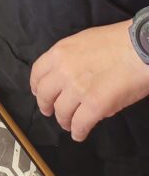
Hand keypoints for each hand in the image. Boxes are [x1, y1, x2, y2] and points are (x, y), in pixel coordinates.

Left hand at [30, 21, 148, 141]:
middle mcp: (63, 70)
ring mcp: (78, 88)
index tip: (38, 93)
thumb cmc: (118, 42)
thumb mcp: (83, 42)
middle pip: (45, 94)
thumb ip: (70, 59)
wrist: (140, 48)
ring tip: (68, 125)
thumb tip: (68, 80)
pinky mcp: (95, 105)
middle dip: (46, 106)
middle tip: (50, 112)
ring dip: (64, 121)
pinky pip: (80, 124)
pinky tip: (79, 134)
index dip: (37, 86)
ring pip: (61, 112)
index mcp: (60, 52)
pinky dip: (78, 132)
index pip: (38, 72)